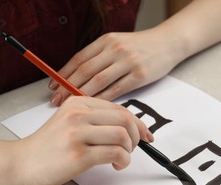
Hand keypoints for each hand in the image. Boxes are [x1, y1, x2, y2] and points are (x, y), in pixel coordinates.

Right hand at [14, 96, 152, 184]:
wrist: (23, 162)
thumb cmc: (51, 146)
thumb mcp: (72, 122)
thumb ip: (97, 120)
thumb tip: (132, 127)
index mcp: (79, 104)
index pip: (120, 109)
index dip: (138, 123)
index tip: (146, 135)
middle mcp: (78, 114)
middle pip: (124, 119)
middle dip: (136, 136)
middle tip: (133, 148)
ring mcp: (77, 133)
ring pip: (122, 135)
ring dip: (129, 150)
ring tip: (121, 158)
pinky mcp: (78, 154)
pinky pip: (115, 153)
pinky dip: (123, 160)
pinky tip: (116, 165)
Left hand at [49, 30, 180, 104]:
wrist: (167, 43)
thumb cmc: (141, 47)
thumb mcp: (118, 43)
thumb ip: (100, 56)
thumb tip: (77, 76)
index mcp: (107, 41)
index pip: (80, 58)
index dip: (63, 73)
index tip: (53, 87)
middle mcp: (116, 49)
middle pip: (86, 70)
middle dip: (67, 87)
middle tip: (56, 100)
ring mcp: (128, 62)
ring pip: (99, 81)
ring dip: (82, 94)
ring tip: (70, 105)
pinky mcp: (140, 76)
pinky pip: (117, 90)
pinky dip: (103, 99)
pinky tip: (94, 107)